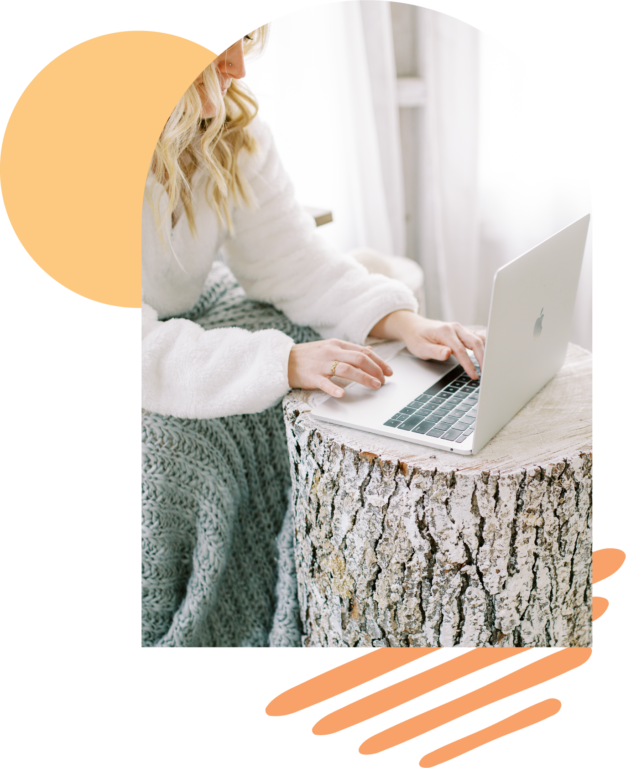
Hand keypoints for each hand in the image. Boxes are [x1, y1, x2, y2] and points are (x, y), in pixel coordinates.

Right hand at [288, 339, 392, 397]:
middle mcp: (331, 352)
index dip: (379, 362)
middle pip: (358, 359)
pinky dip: (334, 388)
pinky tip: (342, 394)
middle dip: (375, 370)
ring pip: (346, 369)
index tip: (389, 371)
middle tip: (384, 381)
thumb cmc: (309, 356)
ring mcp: (321, 364)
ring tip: (374, 385)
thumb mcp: (330, 348)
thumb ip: (349, 350)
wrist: (283, 360)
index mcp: (337, 344)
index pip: (364, 351)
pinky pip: (324, 382)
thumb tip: (369, 350)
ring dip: (363, 377)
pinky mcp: (311, 376)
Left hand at [369, 310, 485, 379]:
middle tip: (487, 372)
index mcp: (445, 332)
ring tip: (490, 366)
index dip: (469, 364)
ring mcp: (460, 329)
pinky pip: (477, 338)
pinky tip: (488, 355)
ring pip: (478, 339)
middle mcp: (455, 328)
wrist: (414, 327)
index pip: (460, 350)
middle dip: (483, 358)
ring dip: (486, 352)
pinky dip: (484, 346)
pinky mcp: (463, 332)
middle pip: (475, 342)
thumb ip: (435, 351)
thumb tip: (447, 353)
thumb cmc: (417, 338)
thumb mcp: (421, 348)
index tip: (475, 375)